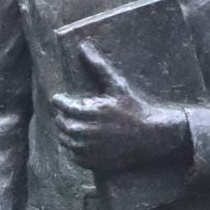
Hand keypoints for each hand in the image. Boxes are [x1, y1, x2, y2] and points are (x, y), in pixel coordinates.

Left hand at [51, 39, 191, 172]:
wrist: (151, 136)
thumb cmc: (135, 108)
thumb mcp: (117, 85)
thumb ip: (98, 66)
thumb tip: (83, 46)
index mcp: (92, 112)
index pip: (64, 107)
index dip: (59, 102)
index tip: (58, 99)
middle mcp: (88, 132)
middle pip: (63, 125)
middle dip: (61, 117)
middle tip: (65, 113)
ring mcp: (91, 149)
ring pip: (66, 141)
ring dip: (65, 133)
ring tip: (71, 125)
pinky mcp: (94, 162)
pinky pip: (74, 156)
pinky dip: (72, 149)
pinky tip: (79, 141)